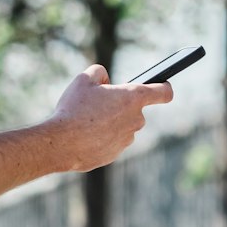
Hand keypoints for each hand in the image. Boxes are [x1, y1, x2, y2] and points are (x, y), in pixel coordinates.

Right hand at [51, 64, 172, 172]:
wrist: (62, 143)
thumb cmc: (74, 109)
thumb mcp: (84, 79)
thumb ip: (99, 73)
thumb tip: (105, 81)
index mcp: (133, 98)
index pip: (164, 92)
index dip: (164, 86)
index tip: (162, 85)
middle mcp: (136, 119)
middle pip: (135, 109)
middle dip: (120, 105)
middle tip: (98, 103)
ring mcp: (127, 139)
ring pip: (123, 126)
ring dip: (110, 122)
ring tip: (87, 120)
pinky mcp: (116, 154)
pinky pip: (112, 141)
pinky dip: (102, 137)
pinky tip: (85, 135)